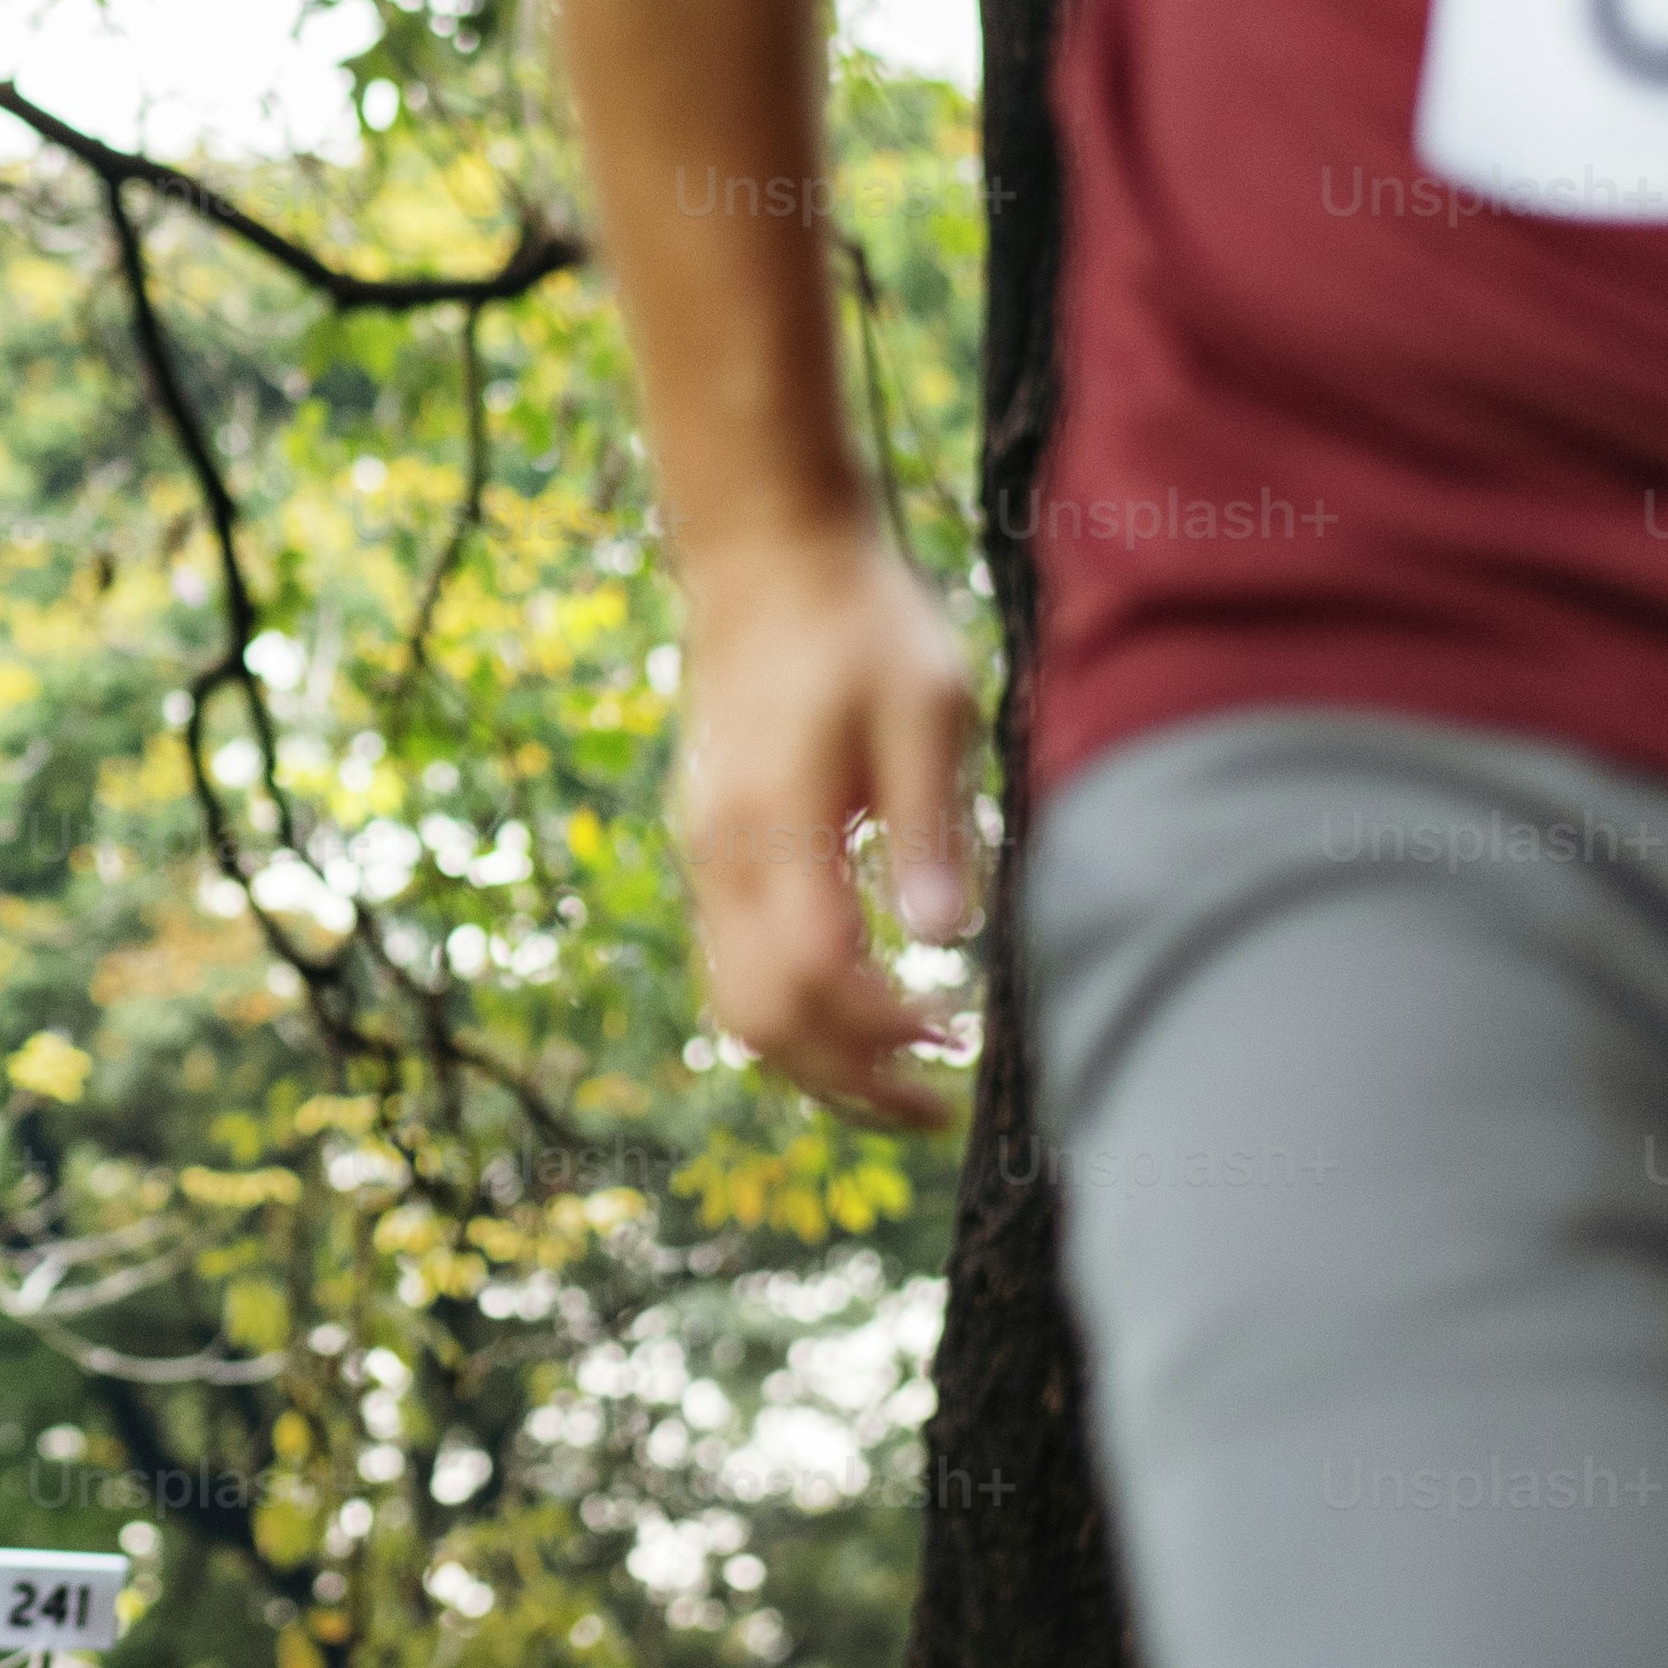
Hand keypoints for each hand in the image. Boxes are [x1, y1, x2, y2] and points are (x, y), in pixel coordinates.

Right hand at [668, 523, 985, 1128]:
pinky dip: (791, 1019)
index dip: (888, 1030)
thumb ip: (931, 823)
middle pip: (763, 1018)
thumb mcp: (927, 706)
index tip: (962, 1038)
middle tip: (941, 1104)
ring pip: (737, 1006)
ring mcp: (705, 859)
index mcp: (775, 822)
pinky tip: (858, 1016)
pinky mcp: (710, 854)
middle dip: (849, 1081)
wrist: (767, 563)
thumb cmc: (864, 627)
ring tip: (905, 1080)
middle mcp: (722, 856)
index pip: (820, 975)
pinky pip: (732, 969)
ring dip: (817, 1063)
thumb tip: (949, 941)